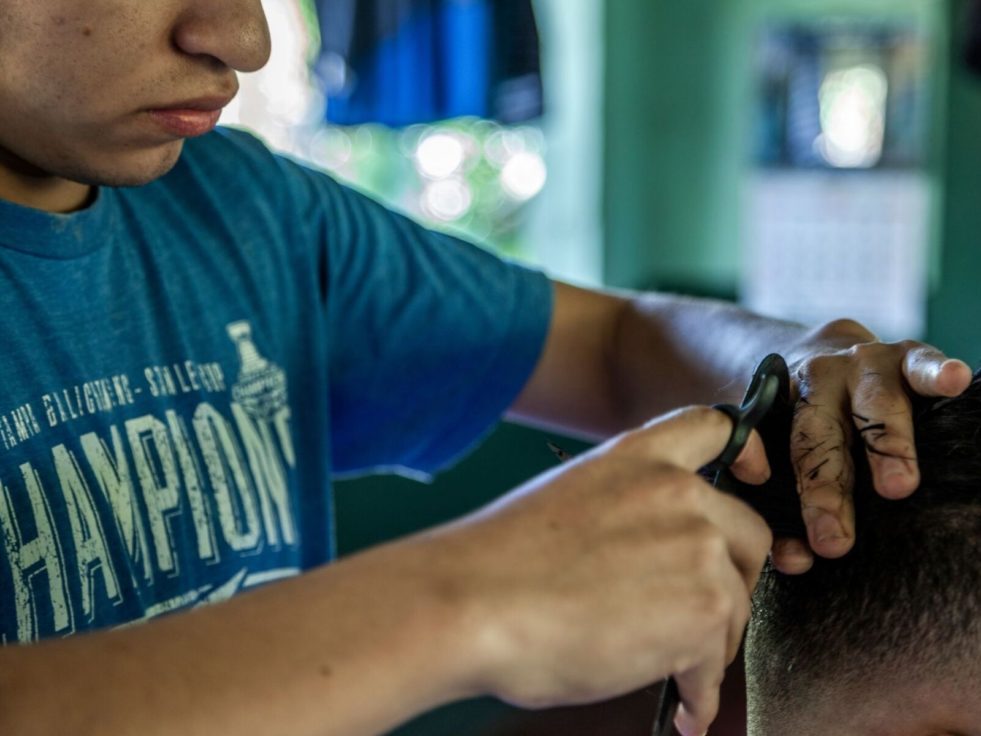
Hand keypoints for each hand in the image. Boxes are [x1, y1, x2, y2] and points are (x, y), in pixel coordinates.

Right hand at [436, 407, 771, 735]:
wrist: (471, 602)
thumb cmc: (500, 563)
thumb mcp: (567, 498)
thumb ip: (624, 508)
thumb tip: (649, 555)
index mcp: (637, 458)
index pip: (714, 428)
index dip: (748, 452)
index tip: (754, 476)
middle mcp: (677, 493)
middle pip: (746, 534)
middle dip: (730, 580)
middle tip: (700, 614)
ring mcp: (696, 549)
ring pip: (735, 605)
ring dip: (709, 644)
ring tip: (676, 672)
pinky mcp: (702, 611)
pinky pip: (716, 663)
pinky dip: (700, 691)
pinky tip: (681, 705)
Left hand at [773, 319, 971, 573]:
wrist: (821, 349)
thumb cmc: (806, 419)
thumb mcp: (784, 447)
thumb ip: (784, 502)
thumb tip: (795, 561)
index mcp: (781, 408)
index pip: (786, 461)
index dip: (798, 506)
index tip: (809, 550)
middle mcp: (817, 383)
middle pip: (820, 438)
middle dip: (828, 489)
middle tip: (837, 540)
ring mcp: (862, 365)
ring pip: (873, 403)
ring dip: (886, 445)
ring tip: (897, 485)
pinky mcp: (906, 354)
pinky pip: (922, 362)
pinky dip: (938, 372)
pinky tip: (955, 380)